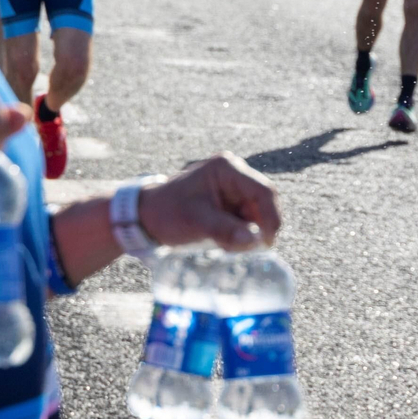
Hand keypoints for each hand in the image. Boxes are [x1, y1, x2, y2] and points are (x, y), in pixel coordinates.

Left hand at [137, 152, 280, 250]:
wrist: (146, 216)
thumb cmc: (167, 213)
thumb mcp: (195, 222)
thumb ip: (226, 230)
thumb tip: (256, 241)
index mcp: (227, 169)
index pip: (263, 191)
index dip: (270, 216)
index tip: (268, 242)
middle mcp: (235, 175)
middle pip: (263, 204)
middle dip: (257, 228)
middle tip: (245, 249)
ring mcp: (234, 189)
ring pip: (257, 215)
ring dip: (248, 233)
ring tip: (224, 245)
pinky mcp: (231, 204)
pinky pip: (248, 221)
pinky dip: (240, 235)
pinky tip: (222, 241)